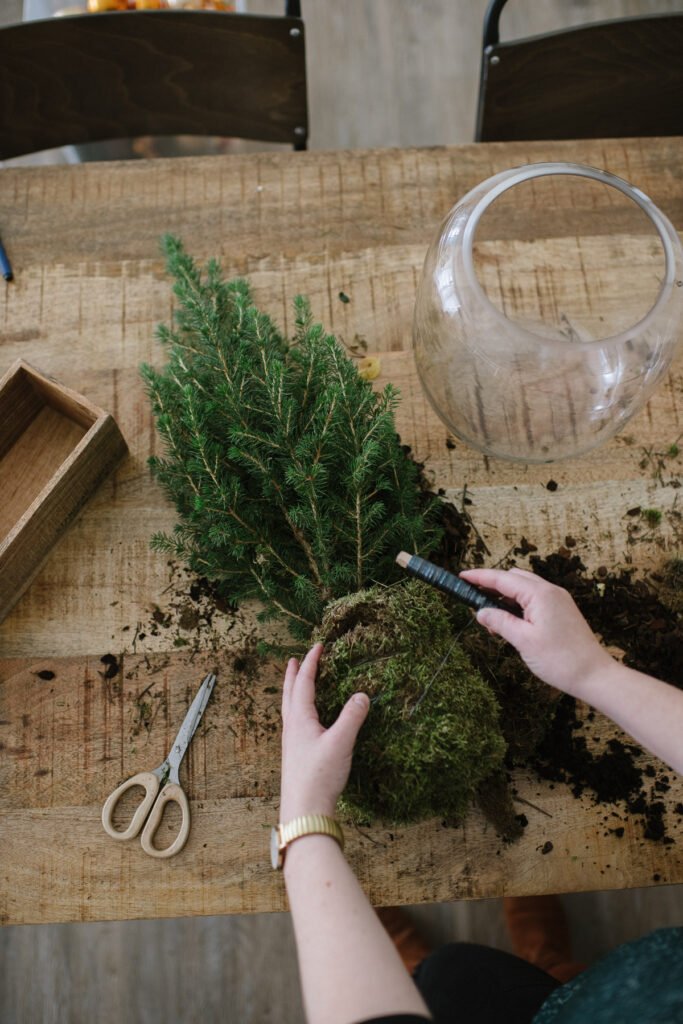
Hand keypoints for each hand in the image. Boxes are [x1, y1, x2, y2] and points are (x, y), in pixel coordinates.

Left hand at [279, 643, 369, 822]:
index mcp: (300, 719)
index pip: (304, 683)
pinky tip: (305, 722)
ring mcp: (292, 743)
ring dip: (293, 692)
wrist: (305, 811)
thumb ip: (352, 717)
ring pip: (290, 709)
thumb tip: (363, 694)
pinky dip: (298, 711)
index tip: (317, 646)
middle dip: (292, 675)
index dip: (310, 663)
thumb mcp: (341, 743)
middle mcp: (292, 728)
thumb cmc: (319, 776)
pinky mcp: (297, 756)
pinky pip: (295, 724)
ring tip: (295, 685)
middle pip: (290, 694)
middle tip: (292, 660)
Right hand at [459, 567, 613, 697]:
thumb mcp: (523, 641)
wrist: (594, 675)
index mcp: (540, 594)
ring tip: (488, 613)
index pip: (503, 579)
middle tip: (472, 597)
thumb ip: (500, 622)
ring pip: (524, 587)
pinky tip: (509, 619)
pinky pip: (534, 598)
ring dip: (505, 595)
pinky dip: (518, 603)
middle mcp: (550, 591)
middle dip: (492, 584)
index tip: (462, 576)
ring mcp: (558, 600)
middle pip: (514, 578)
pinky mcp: (562, 610)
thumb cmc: (560, 660)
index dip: (480, 577)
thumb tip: (481, 612)